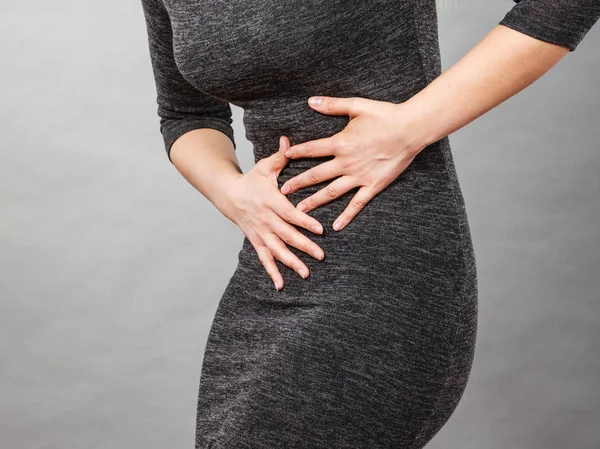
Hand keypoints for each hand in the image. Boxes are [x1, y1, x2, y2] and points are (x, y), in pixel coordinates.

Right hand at [222, 136, 324, 290]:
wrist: (229, 195)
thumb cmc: (252, 179)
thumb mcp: (264, 167)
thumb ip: (280, 156)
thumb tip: (288, 140)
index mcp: (270, 200)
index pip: (289, 213)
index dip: (304, 221)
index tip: (319, 229)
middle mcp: (265, 219)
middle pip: (286, 235)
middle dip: (303, 246)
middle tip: (321, 255)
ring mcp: (260, 233)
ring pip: (277, 250)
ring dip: (291, 263)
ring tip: (306, 273)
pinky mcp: (256, 241)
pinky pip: (265, 259)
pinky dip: (272, 272)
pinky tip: (282, 285)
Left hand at [279, 96, 427, 230]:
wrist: (411, 130)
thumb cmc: (385, 115)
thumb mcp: (357, 106)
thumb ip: (332, 105)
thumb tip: (311, 101)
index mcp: (340, 143)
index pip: (312, 150)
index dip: (297, 153)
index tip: (285, 158)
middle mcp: (346, 162)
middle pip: (316, 175)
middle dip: (298, 183)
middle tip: (282, 192)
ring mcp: (359, 177)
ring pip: (331, 192)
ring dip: (314, 201)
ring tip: (300, 210)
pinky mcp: (372, 186)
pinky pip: (357, 204)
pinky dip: (346, 216)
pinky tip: (336, 226)